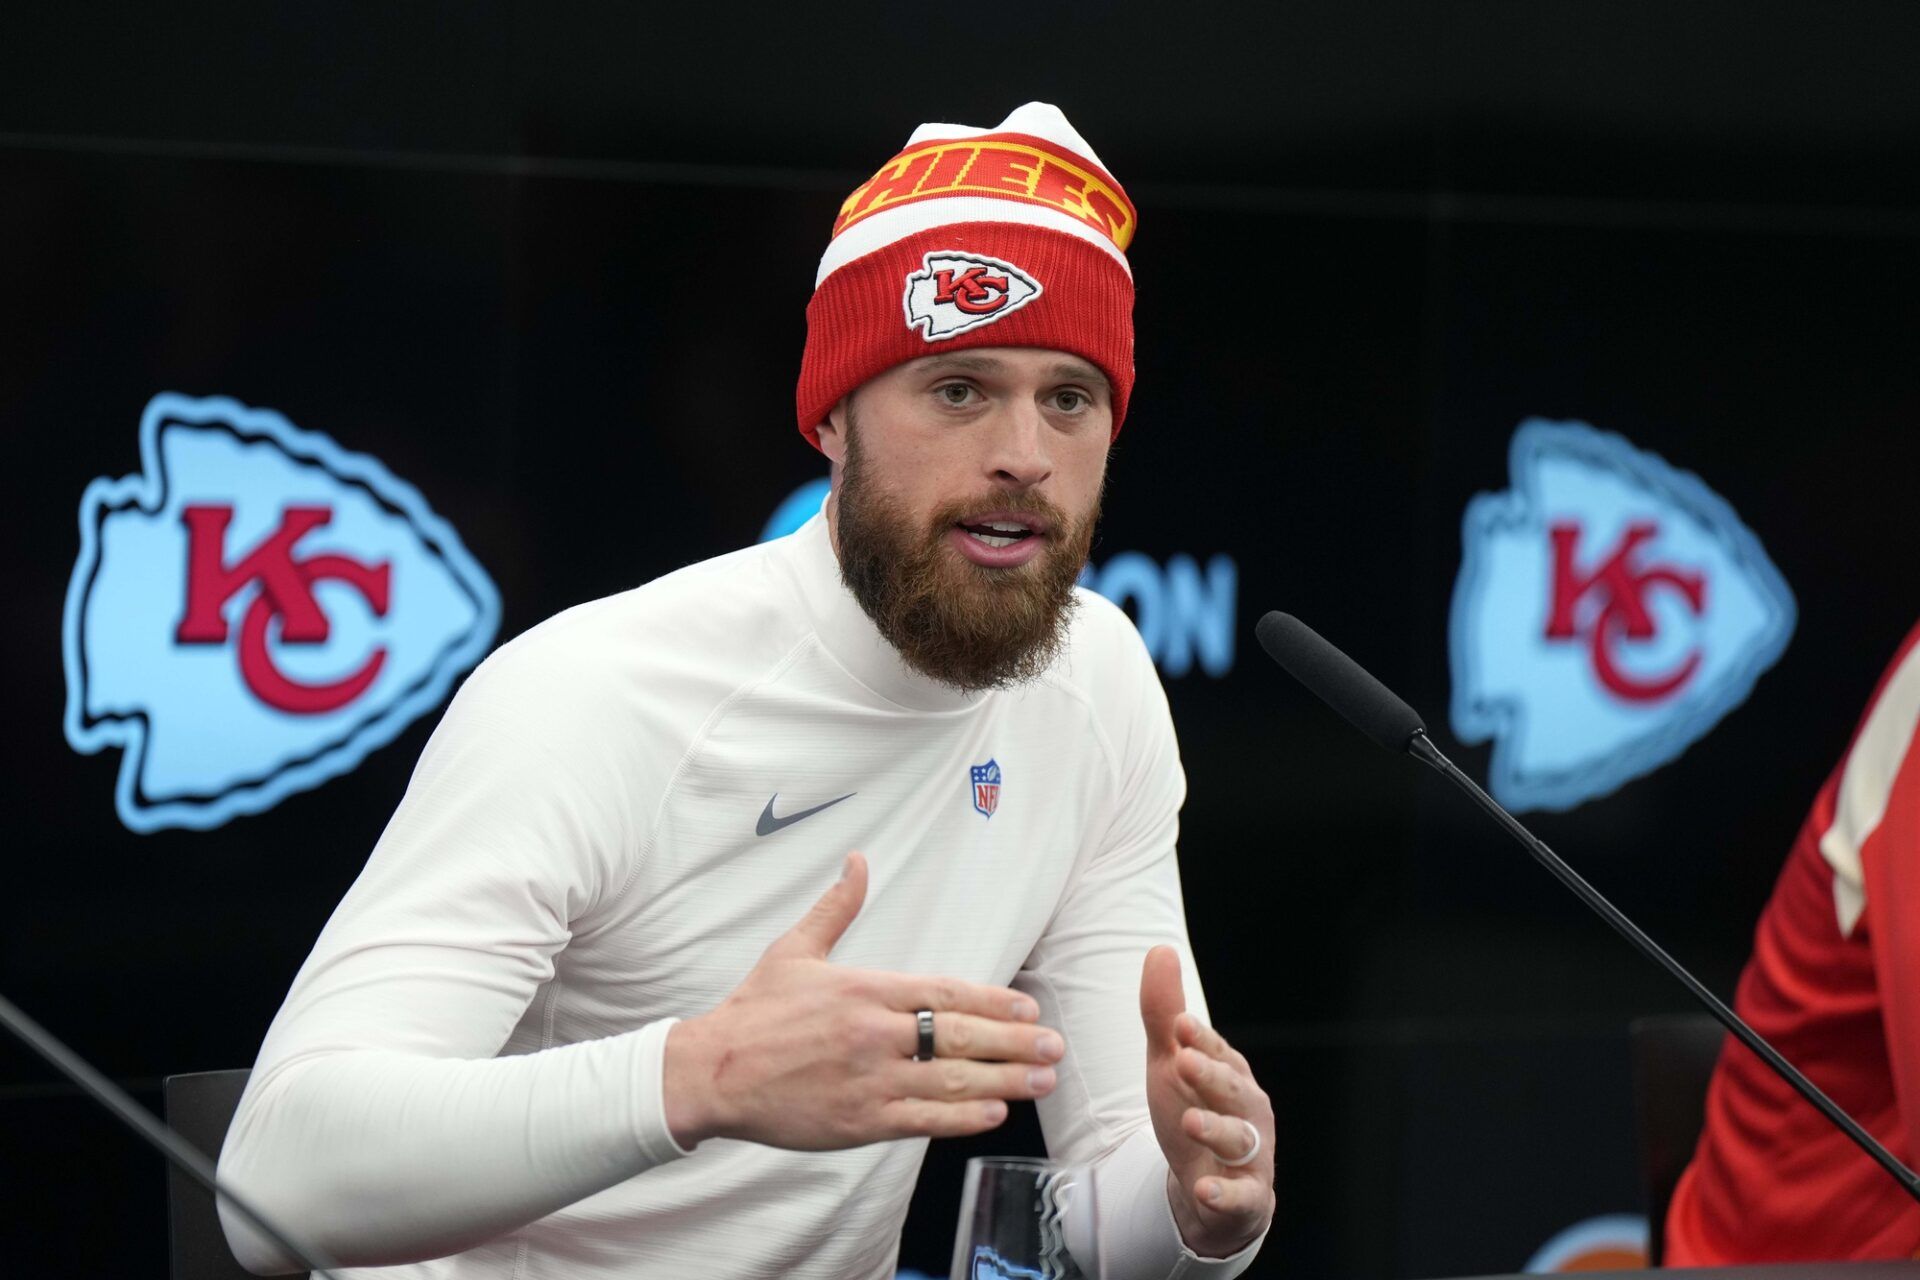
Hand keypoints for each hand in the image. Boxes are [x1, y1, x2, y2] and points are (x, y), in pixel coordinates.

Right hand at [663, 852, 1064, 1149]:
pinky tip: (994, 1114)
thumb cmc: (754, 1012)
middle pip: (961, 1037)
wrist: (713, 1072)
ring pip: (952, 1081)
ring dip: (1005, 1082)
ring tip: (1041, 1080)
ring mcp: (871, 1080)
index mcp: (866, 990)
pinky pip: (924, 1120)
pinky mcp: (860, 1122)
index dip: (993, 1002)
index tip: (1028, 1007)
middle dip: (1015, 1043)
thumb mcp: (794, 950)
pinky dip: (963, 1118)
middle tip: (1054, 1045)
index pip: (946, 992)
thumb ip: (836, 908)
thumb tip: (857, 860)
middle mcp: (876, 1033)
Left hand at [1140, 945, 1274, 1257]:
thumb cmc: (1193, 1115)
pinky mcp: (1247, 1199)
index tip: (1180, 1025)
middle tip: (1183, 1061)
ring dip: (1215, 1130)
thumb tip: (1160, 949)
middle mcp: (1247, 1110)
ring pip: (1239, 1139)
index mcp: (1231, 1075)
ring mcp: (1251, 1155)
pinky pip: (1241, 1196)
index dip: (1201, 1041)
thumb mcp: (1169, 1065)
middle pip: (1232, 1091)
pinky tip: (1204, 1187)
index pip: (1217, 1053)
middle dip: (1210, 1077)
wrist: (1208, 1191)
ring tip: (1190, 1121)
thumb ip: (1163, 1014)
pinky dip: (1225, 1192)